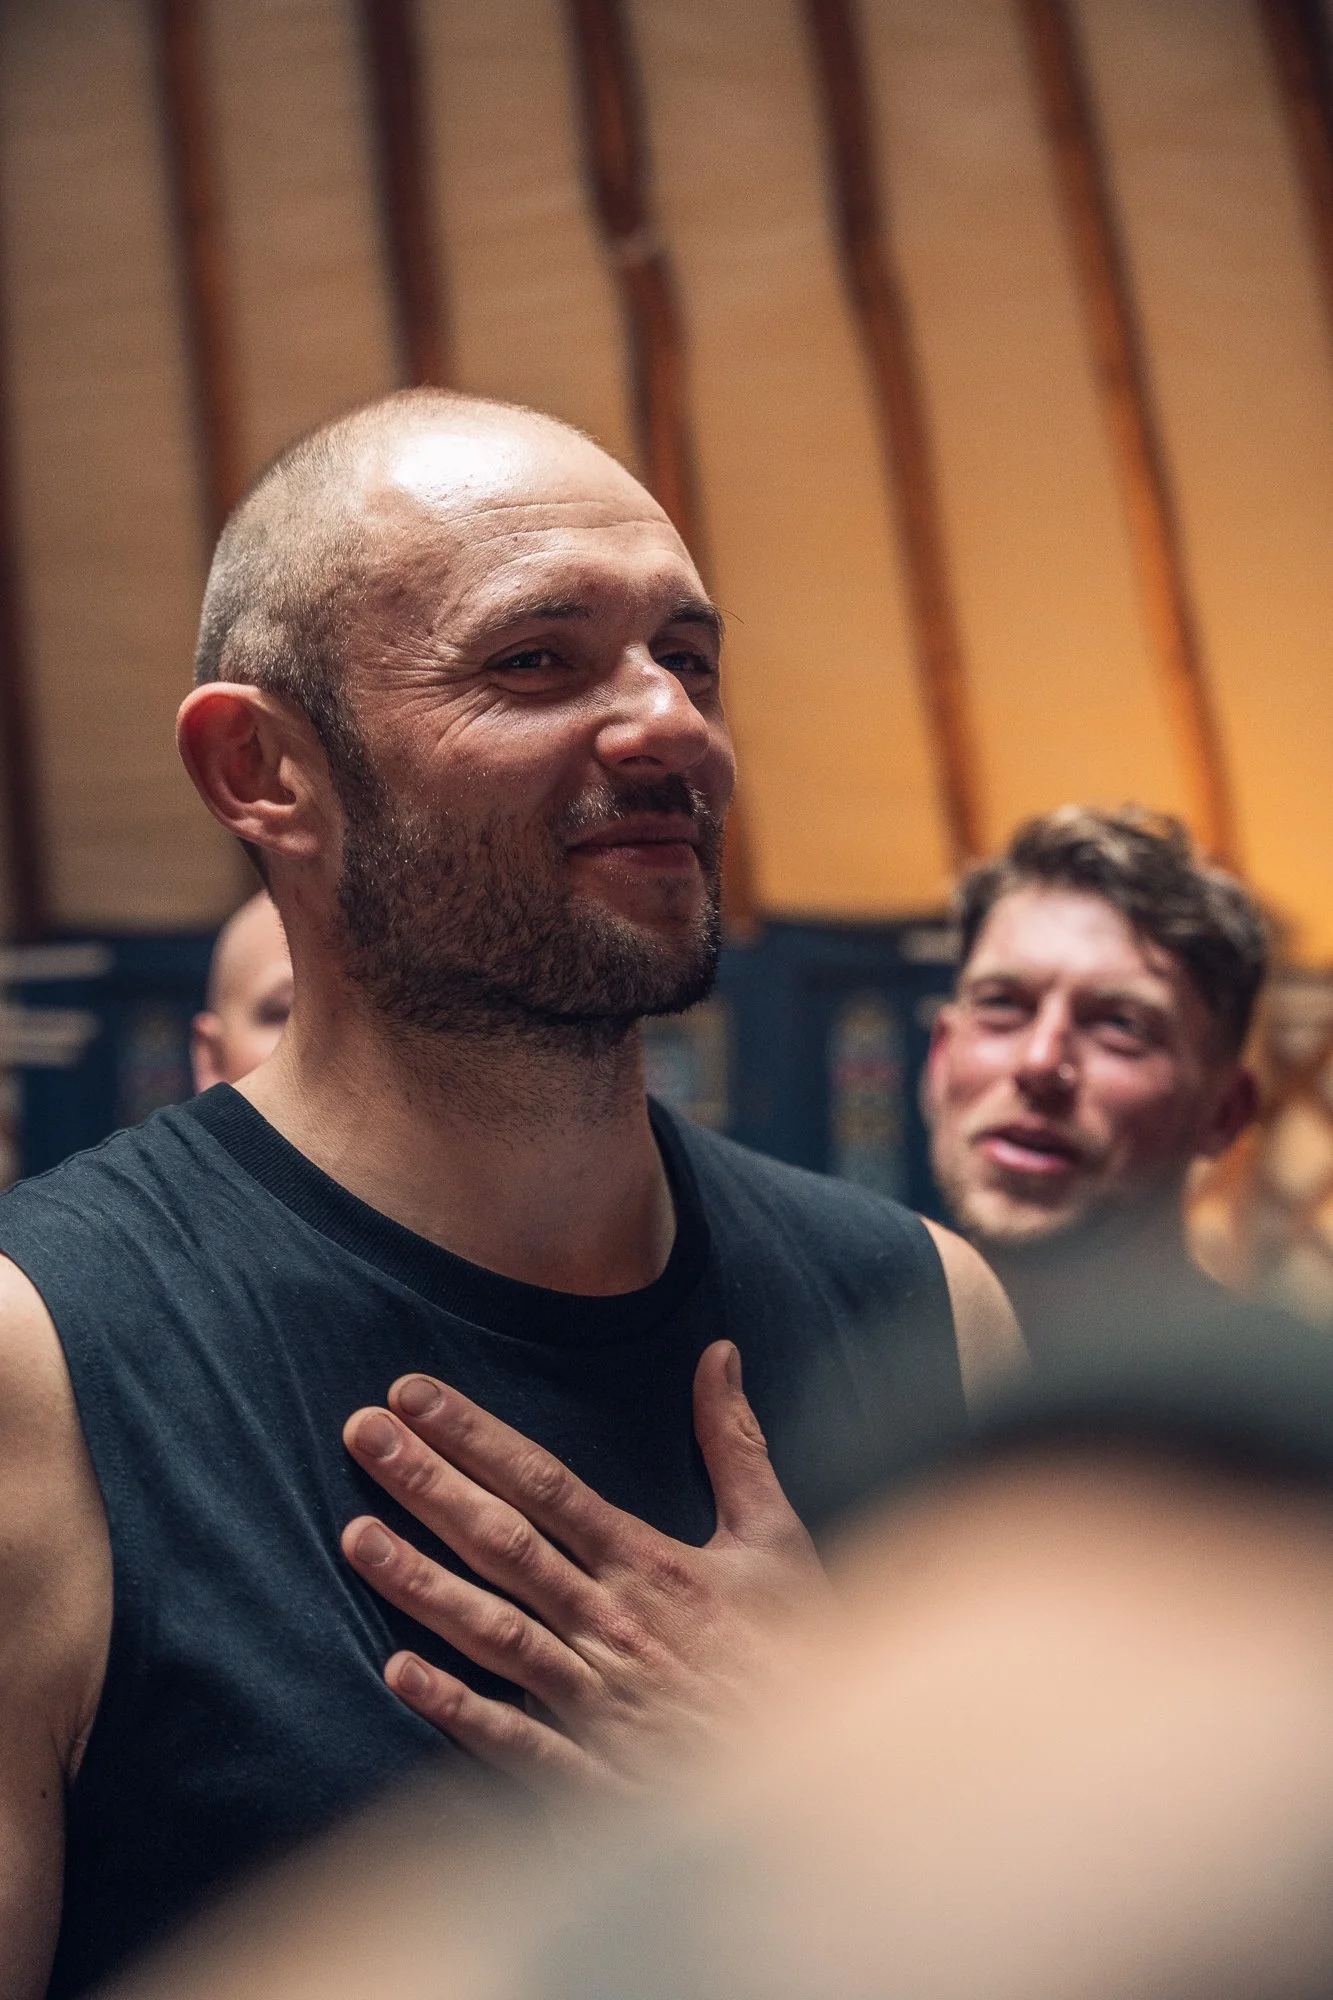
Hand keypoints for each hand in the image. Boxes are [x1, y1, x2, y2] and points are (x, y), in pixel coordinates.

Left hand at [340, 1340, 828, 1792]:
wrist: (833, 1782)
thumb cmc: (802, 1651)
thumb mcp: (778, 1538)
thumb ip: (735, 1446)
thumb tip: (719, 1353)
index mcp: (653, 1565)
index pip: (546, 1483)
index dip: (475, 1436)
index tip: (413, 1395)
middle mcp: (614, 1624)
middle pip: (504, 1541)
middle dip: (426, 1484)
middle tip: (360, 1434)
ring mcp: (598, 1699)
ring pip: (494, 1630)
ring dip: (421, 1583)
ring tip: (355, 1535)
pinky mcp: (595, 1771)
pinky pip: (515, 1737)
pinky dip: (456, 1707)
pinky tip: (397, 1672)